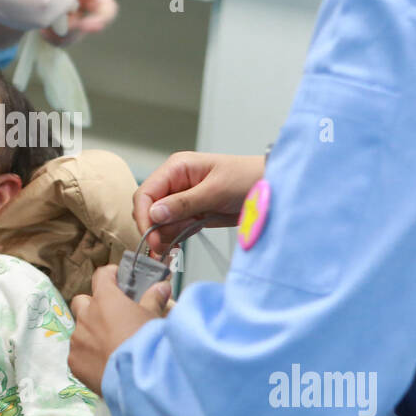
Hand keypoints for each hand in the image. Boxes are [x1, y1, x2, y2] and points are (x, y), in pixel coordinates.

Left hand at [19, 0, 117, 47]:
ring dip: (69, 31)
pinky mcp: (66, 36)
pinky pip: (65, 40)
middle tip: (89, 26)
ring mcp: (78, 21)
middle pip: (105, 12)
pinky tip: (43, 32)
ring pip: (81, 30)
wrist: (23, 8)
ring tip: (48, 28)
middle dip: (100, 20)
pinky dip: (54, 38)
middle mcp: (84, 2)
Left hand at [68, 265, 170, 392]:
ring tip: (110, 347)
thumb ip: (154, 299)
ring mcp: (77, 339)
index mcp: (105, 299)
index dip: (110, 275)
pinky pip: (78, 354)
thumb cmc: (146, 343)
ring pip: (80, 330)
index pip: (101, 276)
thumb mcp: (154, 318)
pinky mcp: (74, 362)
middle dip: (93, 306)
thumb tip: (162, 287)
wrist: (137, 379)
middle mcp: (86, 316)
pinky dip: (88, 356)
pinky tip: (104, 364)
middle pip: (81, 302)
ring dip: (91, 334)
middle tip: (110, 316)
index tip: (117, 278)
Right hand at [134, 152, 265, 256]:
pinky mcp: (192, 213)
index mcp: (177, 168)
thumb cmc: (247, 178)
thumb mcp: (216, 190)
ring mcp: (183, 199)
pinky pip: (174, 227)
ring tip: (176, 246)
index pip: (146, 192)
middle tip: (163, 247)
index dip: (144, 215)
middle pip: (149, 208)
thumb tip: (154, 213)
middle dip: (154, 228)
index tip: (151, 237)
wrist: (272, 187)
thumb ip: (184, 203)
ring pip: (160, 222)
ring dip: (165, 236)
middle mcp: (175, 182)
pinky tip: (177, 246)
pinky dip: (174, 238)